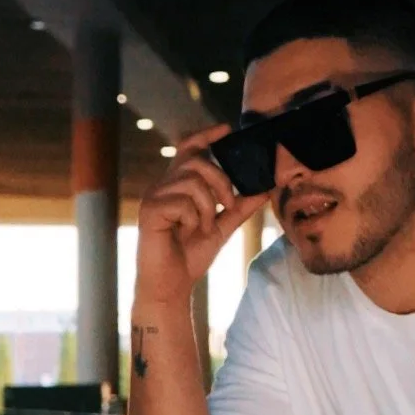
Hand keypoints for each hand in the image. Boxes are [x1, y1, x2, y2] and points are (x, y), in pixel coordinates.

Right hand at [135, 122, 266, 304]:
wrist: (172, 285)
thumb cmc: (190, 256)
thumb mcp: (222, 227)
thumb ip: (240, 207)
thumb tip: (264, 189)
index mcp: (178, 186)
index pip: (189, 149)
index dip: (206, 136)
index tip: (227, 128)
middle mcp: (163, 186)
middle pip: (198, 162)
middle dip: (221, 182)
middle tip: (228, 205)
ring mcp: (154, 196)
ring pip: (193, 183)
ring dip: (208, 207)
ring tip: (202, 227)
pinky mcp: (150, 210)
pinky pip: (183, 202)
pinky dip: (193, 220)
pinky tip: (185, 233)